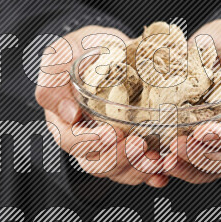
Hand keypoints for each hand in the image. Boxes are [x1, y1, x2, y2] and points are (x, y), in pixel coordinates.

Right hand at [34, 25, 169, 187]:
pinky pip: (141, 168)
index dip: (91, 142)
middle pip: (97, 164)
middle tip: (138, 144)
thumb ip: (54, 82)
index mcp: (64, 123)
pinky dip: (154, 173)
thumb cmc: (80, 51)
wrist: (110, 48)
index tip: (112, 133)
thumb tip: (68, 113)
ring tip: (157, 159)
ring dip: (139, 169)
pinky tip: (166, 171)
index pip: (72, 142)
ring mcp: (111, 147)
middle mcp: (86, 141)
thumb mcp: (60, 56)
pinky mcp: (133, 146)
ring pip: (120, 171)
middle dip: (119, 158)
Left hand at [164, 19, 220, 183]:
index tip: (202, 133)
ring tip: (166, 161)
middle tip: (176, 147)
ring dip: (189, 168)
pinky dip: (179, 169)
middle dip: (203, 156)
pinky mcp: (204, 146)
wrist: (209, 47)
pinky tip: (161, 165)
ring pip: (212, 169)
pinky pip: (195, 167)